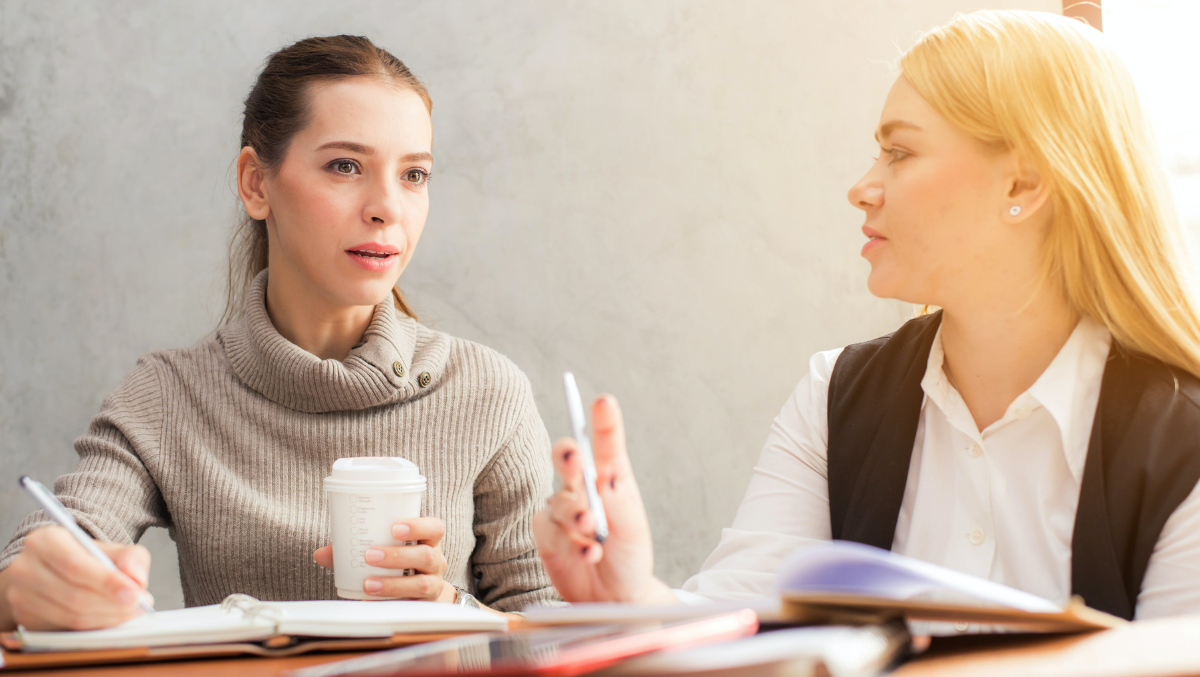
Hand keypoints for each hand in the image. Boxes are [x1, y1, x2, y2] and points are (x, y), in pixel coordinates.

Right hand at [0, 526, 152, 630]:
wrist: (55, 570)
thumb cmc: (85, 558)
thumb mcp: (110, 549)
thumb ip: (130, 558)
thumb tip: (136, 578)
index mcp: (44, 541)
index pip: (75, 565)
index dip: (107, 582)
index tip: (135, 594)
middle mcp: (25, 567)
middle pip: (74, 595)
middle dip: (112, 604)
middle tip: (139, 605)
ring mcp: (21, 595)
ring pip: (70, 615)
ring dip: (106, 618)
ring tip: (129, 611)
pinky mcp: (26, 617)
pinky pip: (65, 628)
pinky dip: (94, 626)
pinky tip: (110, 618)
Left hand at [314, 517, 454, 602]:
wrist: (420, 594)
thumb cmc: (399, 564)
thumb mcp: (384, 549)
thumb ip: (354, 549)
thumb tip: (321, 554)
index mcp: (428, 541)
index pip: (434, 528)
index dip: (419, 526)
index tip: (395, 528)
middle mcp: (436, 561)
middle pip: (426, 556)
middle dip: (398, 556)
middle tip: (370, 555)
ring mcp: (434, 585)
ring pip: (422, 584)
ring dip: (393, 584)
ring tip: (368, 583)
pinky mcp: (425, 606)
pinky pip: (412, 606)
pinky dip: (390, 603)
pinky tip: (371, 601)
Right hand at [533, 395, 676, 603]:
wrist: (615, 597)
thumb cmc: (628, 556)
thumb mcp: (633, 529)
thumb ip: (618, 502)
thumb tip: (606, 475)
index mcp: (610, 478)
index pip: (606, 446)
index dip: (603, 423)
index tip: (603, 402)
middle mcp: (582, 488)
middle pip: (567, 459)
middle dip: (568, 456)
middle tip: (576, 459)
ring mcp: (562, 511)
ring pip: (558, 501)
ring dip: (575, 515)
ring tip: (592, 530)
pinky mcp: (546, 535)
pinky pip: (550, 531)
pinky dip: (571, 543)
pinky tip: (588, 553)